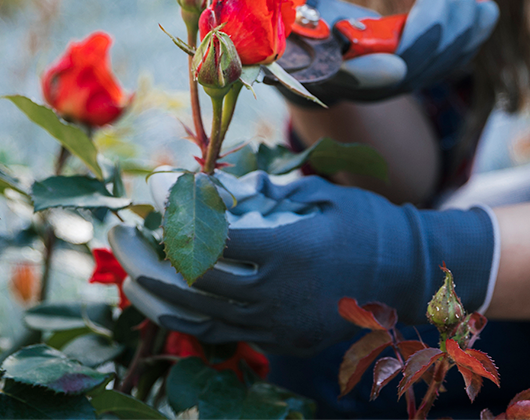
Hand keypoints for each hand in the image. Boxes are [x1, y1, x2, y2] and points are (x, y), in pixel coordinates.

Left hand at [108, 170, 496, 355]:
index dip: (178, 218)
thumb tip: (200, 188)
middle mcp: (280, 294)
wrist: (409, 273)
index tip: (157, 197)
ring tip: (131, 270)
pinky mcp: (282, 341)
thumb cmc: (365, 222)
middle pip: (195, 282)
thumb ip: (259, 195)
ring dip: (157, 294)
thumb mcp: (316, 195)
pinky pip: (223, 334)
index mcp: (291, 250)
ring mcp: (280, 325)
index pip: (213, 240)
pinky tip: (166, 298)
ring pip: (200, 318)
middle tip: (120, 232)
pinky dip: (188, 316)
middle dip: (148, 256)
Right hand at [261, 0, 499, 102]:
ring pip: (427, 70)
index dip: (366, 77)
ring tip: (479, 0)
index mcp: (310, 57)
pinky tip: (485, 12)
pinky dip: (466, 41)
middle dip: (434, 35)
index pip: (338, 75)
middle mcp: (349, 79)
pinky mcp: (403, 75)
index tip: (396, 68)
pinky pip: (440, 64)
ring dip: (459, 37)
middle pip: (400, 71)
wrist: (296, 29)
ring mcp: (379, 82)